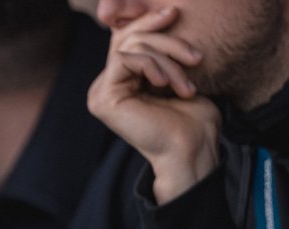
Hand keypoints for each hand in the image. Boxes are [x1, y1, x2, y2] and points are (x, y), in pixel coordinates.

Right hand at [88, 7, 220, 202]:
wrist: (190, 147)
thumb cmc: (191, 116)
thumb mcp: (176, 70)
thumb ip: (160, 48)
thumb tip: (159, 11)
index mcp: (120, 81)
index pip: (126, 37)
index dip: (146, 20)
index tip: (173, 13)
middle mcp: (105, 85)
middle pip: (128, 36)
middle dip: (167, 40)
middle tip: (196, 57)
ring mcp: (101, 92)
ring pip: (130, 45)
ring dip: (167, 58)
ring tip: (186, 83)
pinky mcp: (103, 98)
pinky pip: (124, 59)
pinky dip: (151, 65)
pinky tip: (165, 84)